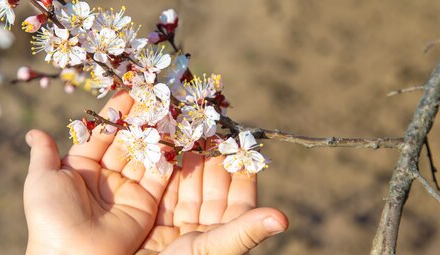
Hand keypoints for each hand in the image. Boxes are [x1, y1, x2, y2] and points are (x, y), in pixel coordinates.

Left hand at [23, 91, 172, 253]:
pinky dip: (167, 157)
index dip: (115, 113)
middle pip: (126, 141)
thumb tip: (32, 132)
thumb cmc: (50, 216)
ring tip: (168, 106)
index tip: (129, 91)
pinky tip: (175, 134)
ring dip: (156, 132)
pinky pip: (159, 178)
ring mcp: (127, 191)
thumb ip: (43, 153)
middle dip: (140, 118)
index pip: (102, 134)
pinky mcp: (145, 206)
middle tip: (155, 93)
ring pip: (144, 155)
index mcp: (81, 168)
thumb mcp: (42, 179)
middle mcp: (106, 178)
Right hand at [137, 142, 288, 253]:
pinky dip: (167, 174)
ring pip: (190, 187)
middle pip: (213, 187)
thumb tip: (283, 218)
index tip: (240, 140)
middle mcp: (207, 230)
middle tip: (210, 128)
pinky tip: (167, 151)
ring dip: (190, 161)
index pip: (240, 196)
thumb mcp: (216, 249)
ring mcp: (181, 227)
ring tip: (189, 133)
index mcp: (227, 235)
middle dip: (212, 158)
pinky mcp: (157, 225)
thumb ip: (245, 230)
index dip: (241, 168)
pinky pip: (166, 195)